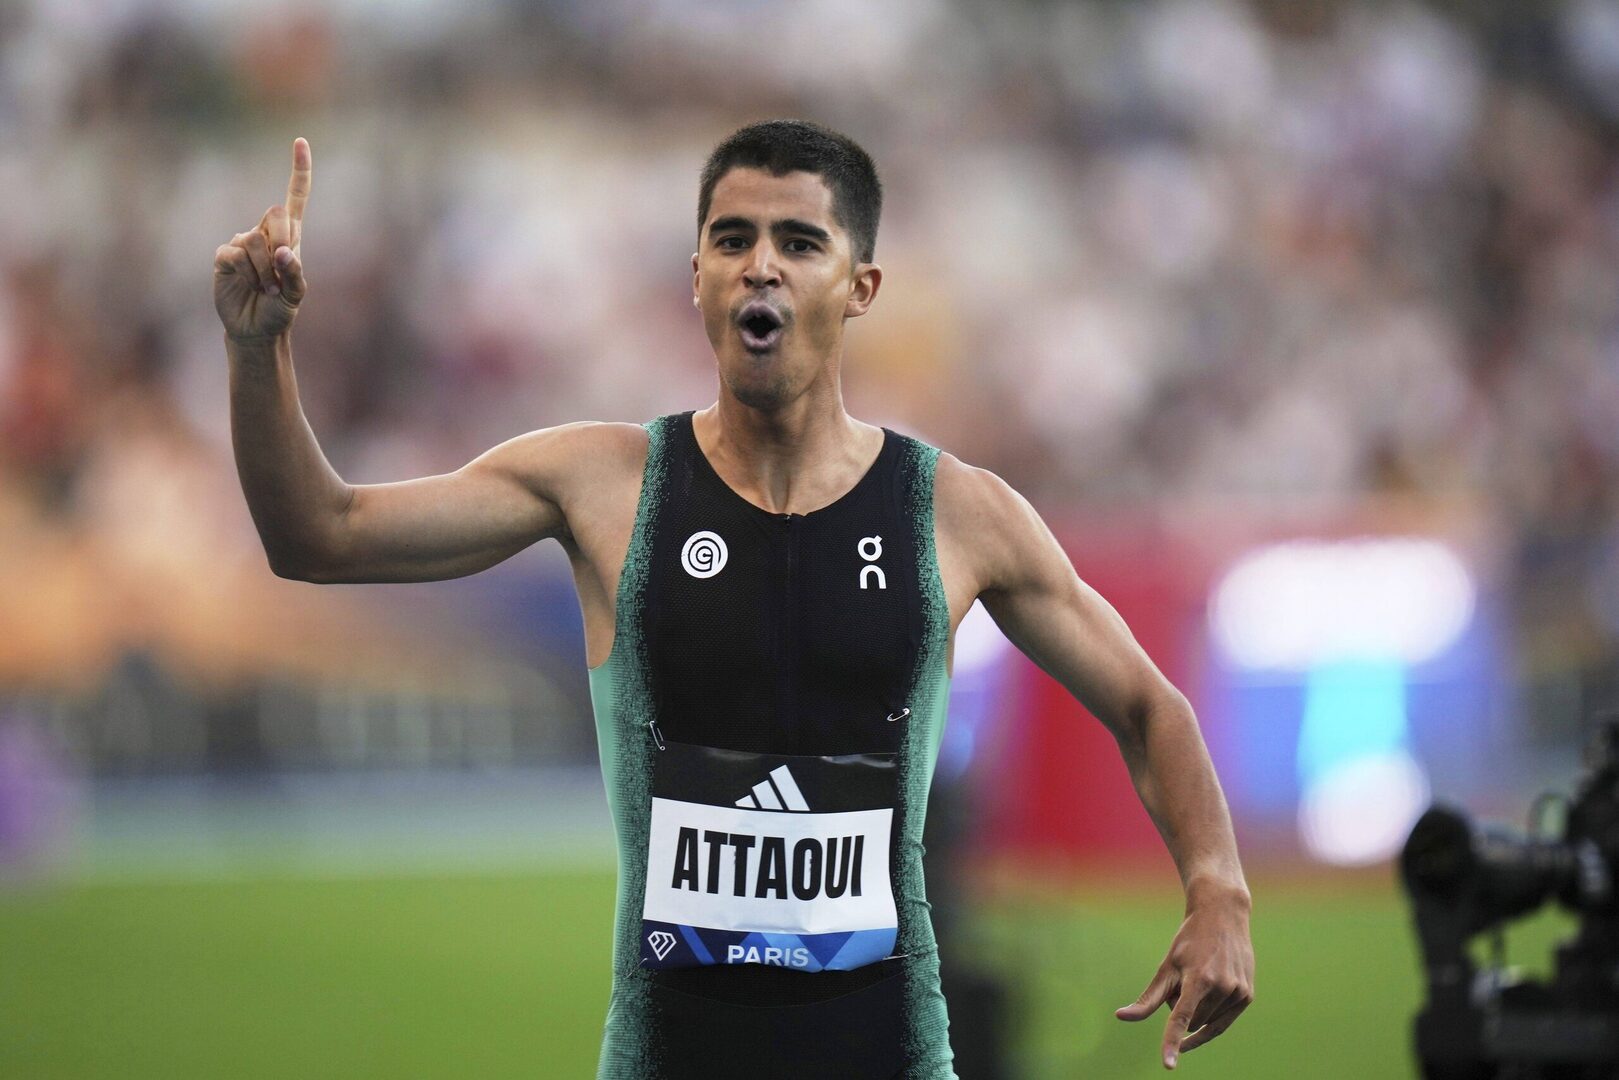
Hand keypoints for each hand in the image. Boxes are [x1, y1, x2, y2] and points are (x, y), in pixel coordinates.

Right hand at [213, 137, 311, 341]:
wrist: (256, 328)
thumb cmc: (280, 308)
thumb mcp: (296, 293)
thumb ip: (293, 272)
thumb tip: (282, 252)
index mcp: (289, 236)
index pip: (295, 197)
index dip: (299, 171)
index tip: (300, 141)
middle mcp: (265, 234)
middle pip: (274, 214)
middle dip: (282, 240)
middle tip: (281, 269)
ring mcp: (242, 243)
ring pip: (254, 240)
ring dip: (265, 269)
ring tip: (267, 288)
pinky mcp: (225, 256)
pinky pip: (236, 254)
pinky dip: (248, 273)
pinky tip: (252, 286)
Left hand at [1114, 891, 1253, 1068]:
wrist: (1223, 914)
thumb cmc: (1189, 940)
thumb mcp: (1166, 966)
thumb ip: (1147, 998)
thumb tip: (1121, 1017)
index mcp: (1198, 978)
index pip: (1181, 1018)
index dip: (1172, 1042)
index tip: (1168, 1065)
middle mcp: (1222, 987)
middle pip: (1190, 1022)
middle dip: (1181, 1008)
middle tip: (1184, 978)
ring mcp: (1238, 993)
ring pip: (1205, 1024)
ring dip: (1197, 1011)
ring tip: (1200, 977)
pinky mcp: (1247, 996)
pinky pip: (1221, 1023)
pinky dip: (1210, 1015)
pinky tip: (1208, 992)